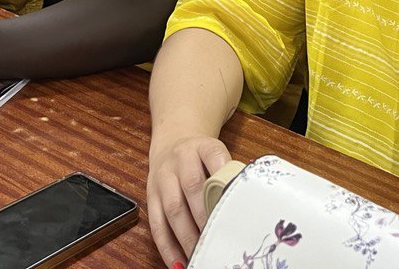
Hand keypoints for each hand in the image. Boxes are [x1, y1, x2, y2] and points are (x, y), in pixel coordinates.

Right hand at [147, 135, 232, 267]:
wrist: (173, 142)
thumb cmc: (201, 157)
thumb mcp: (216, 154)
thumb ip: (229, 175)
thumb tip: (247, 204)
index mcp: (203, 146)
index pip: (215, 156)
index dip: (224, 177)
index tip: (235, 201)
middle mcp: (181, 159)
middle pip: (192, 186)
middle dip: (206, 217)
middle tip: (218, 240)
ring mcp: (163, 177)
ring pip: (173, 208)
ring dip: (186, 236)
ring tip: (199, 256)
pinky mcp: (151, 195)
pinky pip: (156, 223)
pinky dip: (167, 246)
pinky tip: (178, 262)